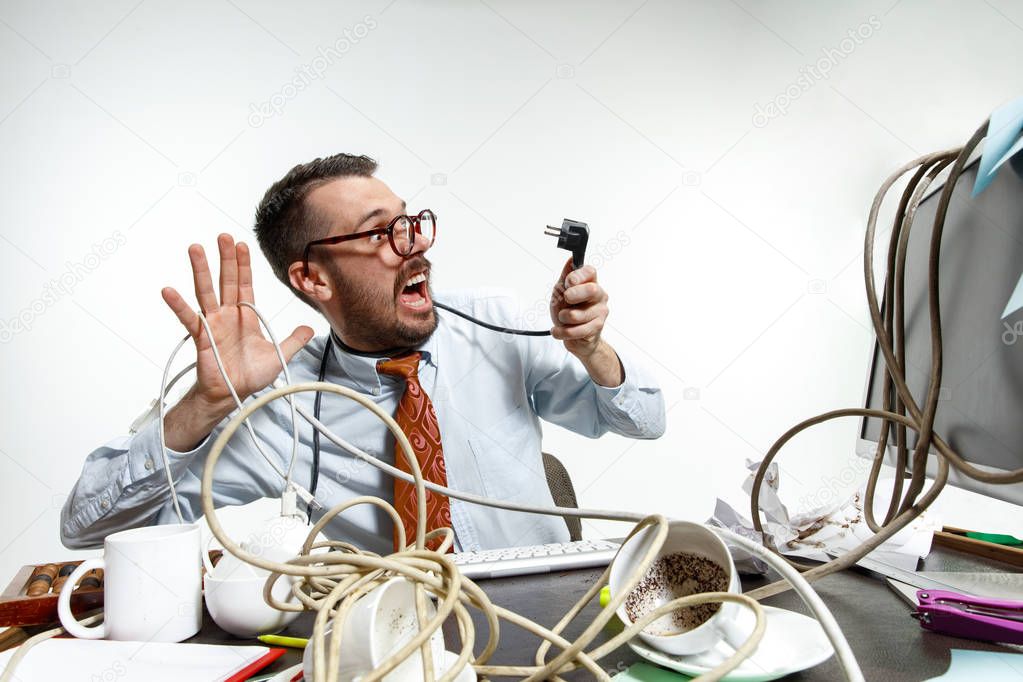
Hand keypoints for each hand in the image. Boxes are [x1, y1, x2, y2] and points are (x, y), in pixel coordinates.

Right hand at [161, 234, 314, 415]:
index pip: (245, 284)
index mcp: (245, 316)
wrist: (234, 395)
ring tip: (195, 249)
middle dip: (225, 258)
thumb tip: (311, 328)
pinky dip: (178, 305)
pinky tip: (169, 291)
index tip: (242, 245)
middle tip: (223, 236)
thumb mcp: (279, 355)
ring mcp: (213, 323)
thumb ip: (294, 340)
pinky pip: (189, 318)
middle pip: (226, 280)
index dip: (244, 265)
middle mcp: (228, 315)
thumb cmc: (250, 375)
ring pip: (206, 291)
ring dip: (201, 270)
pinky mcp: (202, 336)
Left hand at [549, 258, 608, 358]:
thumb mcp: (561, 292)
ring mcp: (600, 312)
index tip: (568, 282)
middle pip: (591, 289)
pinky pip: (575, 330)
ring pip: (577, 314)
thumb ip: (565, 277)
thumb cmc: (568, 311)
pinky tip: (559, 330)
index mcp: (590, 282)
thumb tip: (571, 259)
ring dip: (562, 318)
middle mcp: (599, 295)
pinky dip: (561, 331)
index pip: (590, 271)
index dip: (578, 276)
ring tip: (562, 318)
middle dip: (573, 295)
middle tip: (566, 299)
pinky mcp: (597, 327)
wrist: (575, 337)